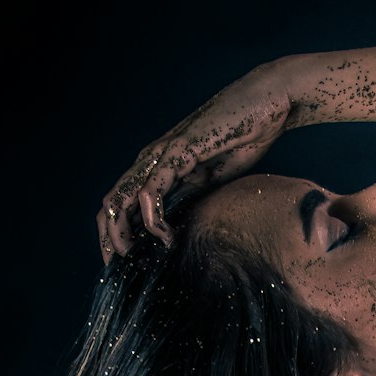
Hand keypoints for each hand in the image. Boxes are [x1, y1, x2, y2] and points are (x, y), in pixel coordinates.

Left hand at [96, 62, 291, 262]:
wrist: (267, 105)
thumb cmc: (244, 137)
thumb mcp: (214, 181)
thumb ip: (194, 200)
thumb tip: (184, 231)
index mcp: (159, 167)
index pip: (123, 204)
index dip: (116, 235)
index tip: (125, 265)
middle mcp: (152, 160)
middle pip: (112, 203)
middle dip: (108, 239)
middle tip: (117, 271)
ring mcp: (162, 154)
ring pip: (121, 198)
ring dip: (121, 233)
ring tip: (133, 259)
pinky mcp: (178, 152)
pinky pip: (151, 190)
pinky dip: (153, 218)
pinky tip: (165, 238)